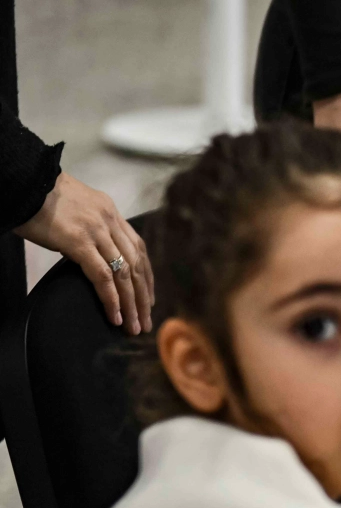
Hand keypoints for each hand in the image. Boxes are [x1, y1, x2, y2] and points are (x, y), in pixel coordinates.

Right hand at [16, 172, 152, 333]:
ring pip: (124, 273)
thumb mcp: (75, 210)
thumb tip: (92, 252)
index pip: (138, 249)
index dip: (146, 276)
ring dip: (131, 303)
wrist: (24, 181)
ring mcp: (96, 231)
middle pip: (136, 265)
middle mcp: (110, 221)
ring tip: (134, 326)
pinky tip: (115, 316)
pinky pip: (103, 276)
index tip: (149, 297)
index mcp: (111, 212)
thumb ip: (90, 228)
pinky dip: (111, 298)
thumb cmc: (40, 197)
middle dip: (143, 297)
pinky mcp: (79, 242)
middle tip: (146, 321)